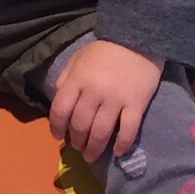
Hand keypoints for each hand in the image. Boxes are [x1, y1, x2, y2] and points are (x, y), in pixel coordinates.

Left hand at [49, 39, 163, 162]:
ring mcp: (116, 99)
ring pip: (101, 132)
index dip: (56, 127)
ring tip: (91, 155)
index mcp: (77, 80)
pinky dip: (122, 144)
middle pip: (80, 125)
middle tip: (78, 147)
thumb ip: (66, 79)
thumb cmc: (104, 50)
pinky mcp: (136, 104)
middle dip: (76, 141)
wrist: (138, 38)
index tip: (59, 136)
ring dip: (94, 148)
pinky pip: (128, 130)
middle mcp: (94, 92)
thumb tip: (59, 104)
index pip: (60, 110)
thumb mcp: (77, 59)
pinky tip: (117, 151)